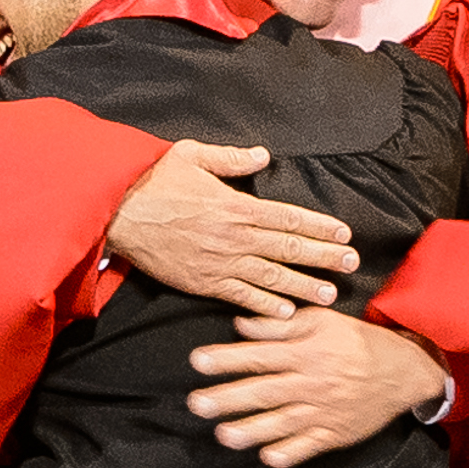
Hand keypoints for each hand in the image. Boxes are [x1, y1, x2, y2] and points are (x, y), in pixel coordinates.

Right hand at [107, 140, 361, 315]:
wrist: (115, 211)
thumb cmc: (152, 180)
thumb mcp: (191, 155)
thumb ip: (230, 158)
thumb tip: (263, 156)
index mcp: (235, 205)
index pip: (289, 217)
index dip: (320, 227)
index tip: (344, 234)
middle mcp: (234, 236)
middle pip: (289, 249)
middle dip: (324, 257)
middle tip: (353, 264)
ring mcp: (219, 262)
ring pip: (271, 277)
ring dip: (304, 287)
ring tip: (331, 295)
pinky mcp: (202, 282)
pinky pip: (240, 296)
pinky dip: (265, 306)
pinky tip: (287, 313)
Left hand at [186, 308, 450, 467]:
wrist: (405, 372)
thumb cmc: (358, 342)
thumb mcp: (324, 321)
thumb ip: (282, 325)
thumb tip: (241, 326)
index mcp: (307, 352)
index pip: (260, 355)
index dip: (228, 358)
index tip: (197, 361)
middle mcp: (313, 383)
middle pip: (265, 391)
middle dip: (229, 398)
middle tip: (197, 404)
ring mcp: (324, 411)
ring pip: (284, 422)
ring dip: (252, 430)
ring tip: (224, 435)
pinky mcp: (335, 434)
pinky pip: (311, 446)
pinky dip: (291, 452)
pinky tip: (269, 456)